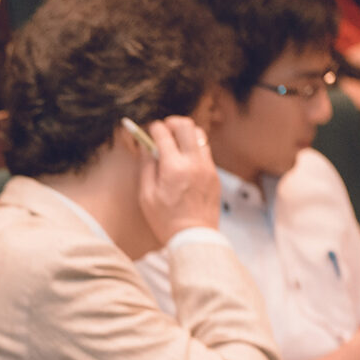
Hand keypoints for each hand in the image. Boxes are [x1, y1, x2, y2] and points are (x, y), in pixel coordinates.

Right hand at [135, 115, 220, 243]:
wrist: (194, 237)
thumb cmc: (166, 220)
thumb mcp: (147, 195)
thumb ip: (146, 167)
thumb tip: (145, 147)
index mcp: (173, 168)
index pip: (164, 134)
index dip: (154, 128)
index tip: (149, 131)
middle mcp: (193, 163)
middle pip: (186, 125)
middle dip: (173, 123)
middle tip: (164, 130)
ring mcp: (207, 167)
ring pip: (199, 136)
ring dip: (185, 135)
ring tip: (175, 145)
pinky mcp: (214, 175)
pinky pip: (205, 152)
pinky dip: (193, 150)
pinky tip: (185, 162)